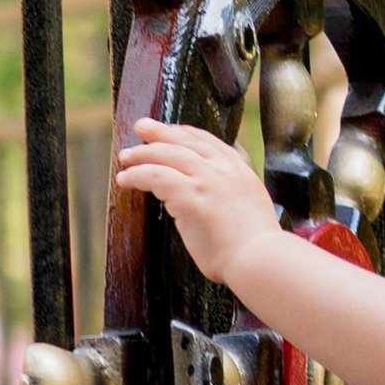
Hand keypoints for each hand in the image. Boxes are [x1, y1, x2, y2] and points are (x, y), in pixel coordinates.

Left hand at [115, 119, 283, 290]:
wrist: (259, 258)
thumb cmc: (252, 245)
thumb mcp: (248, 206)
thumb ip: (227, 194)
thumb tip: (205, 199)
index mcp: (238, 169)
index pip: (207, 141)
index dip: (184, 133)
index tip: (170, 131)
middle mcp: (223, 168)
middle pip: (184, 140)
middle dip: (160, 132)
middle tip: (141, 126)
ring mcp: (207, 179)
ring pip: (167, 154)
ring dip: (142, 154)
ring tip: (125, 158)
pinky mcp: (191, 195)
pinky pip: (156, 176)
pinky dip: (137, 175)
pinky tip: (126, 179)